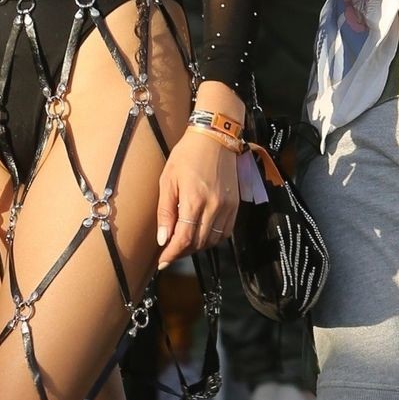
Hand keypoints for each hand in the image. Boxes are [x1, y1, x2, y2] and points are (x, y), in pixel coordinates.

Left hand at [155, 133, 240, 267]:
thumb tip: (163, 239)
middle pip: (198, 243)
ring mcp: (227, 207)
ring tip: (183, 243)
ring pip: (213, 241)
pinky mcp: (236, 205)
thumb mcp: (168, 180)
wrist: (216, 137)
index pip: (184, 239)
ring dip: (197, 247)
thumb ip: (165, 212)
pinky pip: (225, 232)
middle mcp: (214, 207)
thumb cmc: (187, 155)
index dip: (172, 254)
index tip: (162, 262)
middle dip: (182, 252)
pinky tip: (201, 234)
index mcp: (194, 200)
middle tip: (169, 252)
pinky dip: (213, 239)